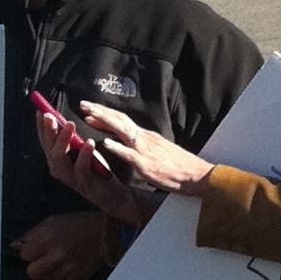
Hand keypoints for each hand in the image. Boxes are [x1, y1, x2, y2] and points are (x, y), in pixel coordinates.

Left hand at [12, 212, 110, 279]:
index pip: (24, 255)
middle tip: (43, 257)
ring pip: (46, 278)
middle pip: (32, 272)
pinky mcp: (79, 276)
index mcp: (49, 238)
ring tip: (57, 260)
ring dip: (48, 270)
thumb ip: (33, 234)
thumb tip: (17, 245)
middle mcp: (58, 256)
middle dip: (35, 265)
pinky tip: (68, 263)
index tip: (36, 247)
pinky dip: (61, 273)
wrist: (109, 232)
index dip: (29, 251)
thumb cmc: (79, 223)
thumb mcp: (53, 221)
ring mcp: (70, 268)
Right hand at [33, 100, 148, 221]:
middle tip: (50, 115)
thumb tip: (63, 121)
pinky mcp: (85, 183)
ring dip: (63, 140)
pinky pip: (81, 168)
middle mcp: (59, 169)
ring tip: (70, 125)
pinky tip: (89, 142)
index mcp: (57, 160)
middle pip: (49, 149)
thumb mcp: (82, 152)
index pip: (45, 142)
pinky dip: (84, 154)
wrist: (112, 194)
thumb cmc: (96, 170)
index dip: (41, 127)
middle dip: (48, 130)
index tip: (41, 111)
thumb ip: (72, 141)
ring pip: (59, 158)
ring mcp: (70, 177)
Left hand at [78, 102, 212, 197]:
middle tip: (83, 104)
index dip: (106, 114)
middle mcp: (144, 138)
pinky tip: (105, 143)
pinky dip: (116, 147)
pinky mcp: (146, 164)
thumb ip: (144, 145)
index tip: (90, 111)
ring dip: (104, 121)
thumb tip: (131, 141)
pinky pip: (129, 153)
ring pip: (122, 130)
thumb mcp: (160, 150)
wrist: (197, 175)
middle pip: (119, 120)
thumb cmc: (180, 166)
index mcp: (147, 136)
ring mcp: (145, 150)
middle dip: (100, 111)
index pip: (123, 121)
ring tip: (88, 116)